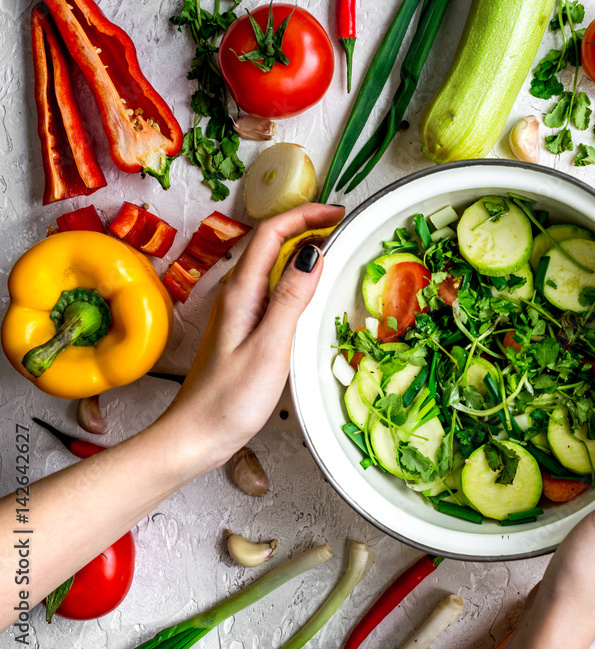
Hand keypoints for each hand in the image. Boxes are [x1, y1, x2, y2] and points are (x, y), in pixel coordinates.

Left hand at [161, 203, 343, 470]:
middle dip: (307, 224)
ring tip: (336, 247)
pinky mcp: (244, 327)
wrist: (195, 435)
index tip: (340, 213)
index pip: (272, 233)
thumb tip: (314, 253)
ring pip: (272, 263)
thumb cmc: (229, 399)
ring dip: (302, 247)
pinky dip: (297, 275)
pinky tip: (312, 289)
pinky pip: (273, 287)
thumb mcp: (269, 348)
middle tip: (344, 226)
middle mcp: (237, 294)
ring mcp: (239, 310)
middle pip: (271, 241)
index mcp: (241, 292)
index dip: (306, 215)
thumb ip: (292, 298)